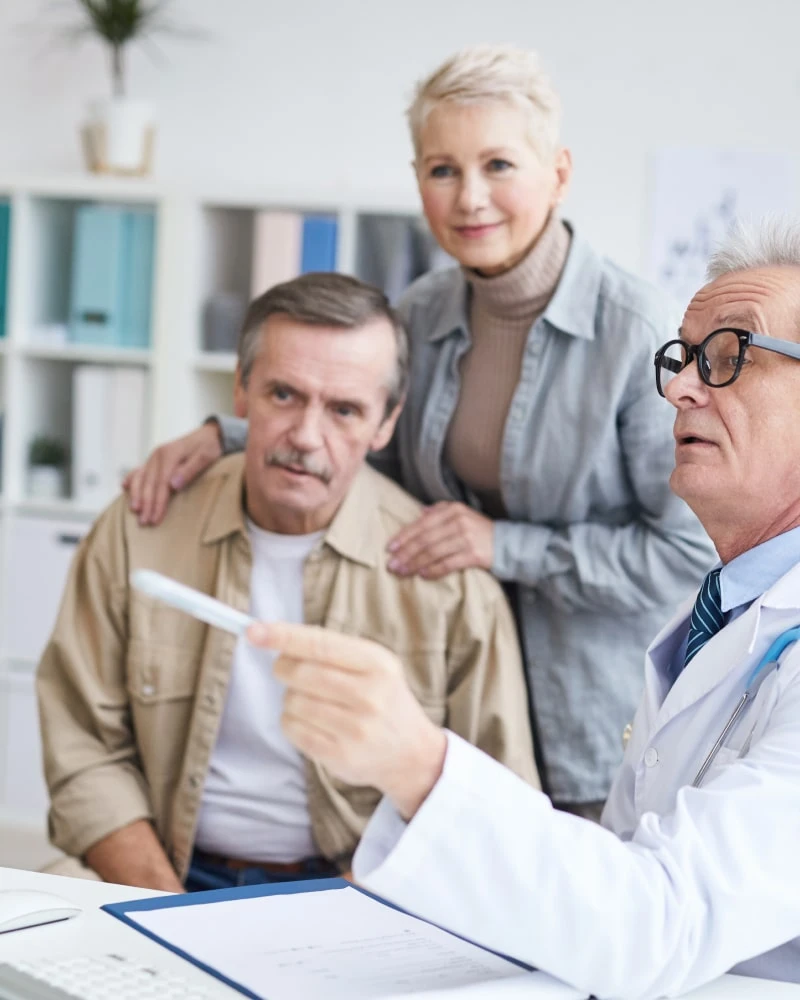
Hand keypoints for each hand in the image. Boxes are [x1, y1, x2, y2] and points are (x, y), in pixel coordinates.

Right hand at [124, 422, 222, 525]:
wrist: (210, 434)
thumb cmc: (210, 447)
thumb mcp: (206, 457)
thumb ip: (189, 470)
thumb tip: (172, 485)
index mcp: (169, 455)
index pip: (161, 484)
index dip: (158, 503)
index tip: (155, 519)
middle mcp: (158, 455)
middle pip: (149, 484)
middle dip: (146, 504)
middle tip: (143, 522)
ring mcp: (154, 457)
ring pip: (141, 478)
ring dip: (136, 495)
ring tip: (134, 511)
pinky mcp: (155, 459)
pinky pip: (140, 469)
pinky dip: (132, 478)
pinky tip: (124, 487)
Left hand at [248, 621, 446, 820]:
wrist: (412, 753)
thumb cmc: (382, 697)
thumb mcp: (372, 664)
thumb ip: (330, 649)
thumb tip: (274, 636)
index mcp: (377, 663)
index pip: (320, 645)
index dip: (283, 636)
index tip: (253, 630)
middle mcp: (369, 695)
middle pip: (301, 673)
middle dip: (283, 667)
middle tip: (285, 668)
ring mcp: (356, 729)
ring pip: (292, 701)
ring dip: (290, 697)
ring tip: (311, 700)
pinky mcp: (341, 756)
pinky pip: (292, 729)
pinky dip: (291, 721)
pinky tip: (311, 721)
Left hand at [387, 502, 493, 579]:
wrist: (507, 543)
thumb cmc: (479, 530)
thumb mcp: (462, 514)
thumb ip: (441, 510)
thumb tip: (420, 513)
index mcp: (452, 510)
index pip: (422, 524)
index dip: (404, 536)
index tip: (389, 548)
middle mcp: (458, 521)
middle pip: (425, 539)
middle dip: (405, 553)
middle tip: (391, 564)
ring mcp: (466, 538)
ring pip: (433, 552)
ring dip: (415, 564)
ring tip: (402, 572)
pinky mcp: (474, 555)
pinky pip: (448, 564)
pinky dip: (433, 570)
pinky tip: (422, 575)